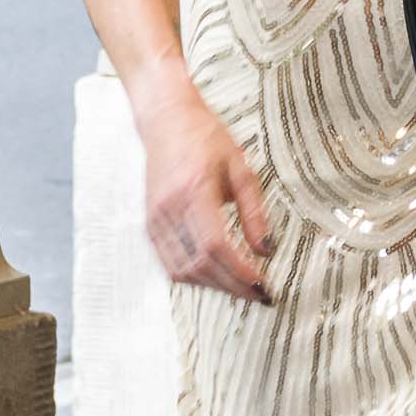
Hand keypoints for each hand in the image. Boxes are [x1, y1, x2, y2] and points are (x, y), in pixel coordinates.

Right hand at [138, 85, 272, 301]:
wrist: (166, 121)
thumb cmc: (205, 138)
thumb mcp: (241, 168)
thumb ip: (254, 211)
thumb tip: (265, 250)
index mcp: (194, 190)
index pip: (216, 245)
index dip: (239, 271)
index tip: (262, 283)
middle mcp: (169, 208)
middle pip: (200, 264)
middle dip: (232, 286)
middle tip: (259, 294)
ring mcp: (155, 218)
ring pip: (182, 270)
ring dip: (213, 286)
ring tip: (241, 288)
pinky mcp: (150, 224)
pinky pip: (169, 263)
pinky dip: (194, 276)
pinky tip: (216, 276)